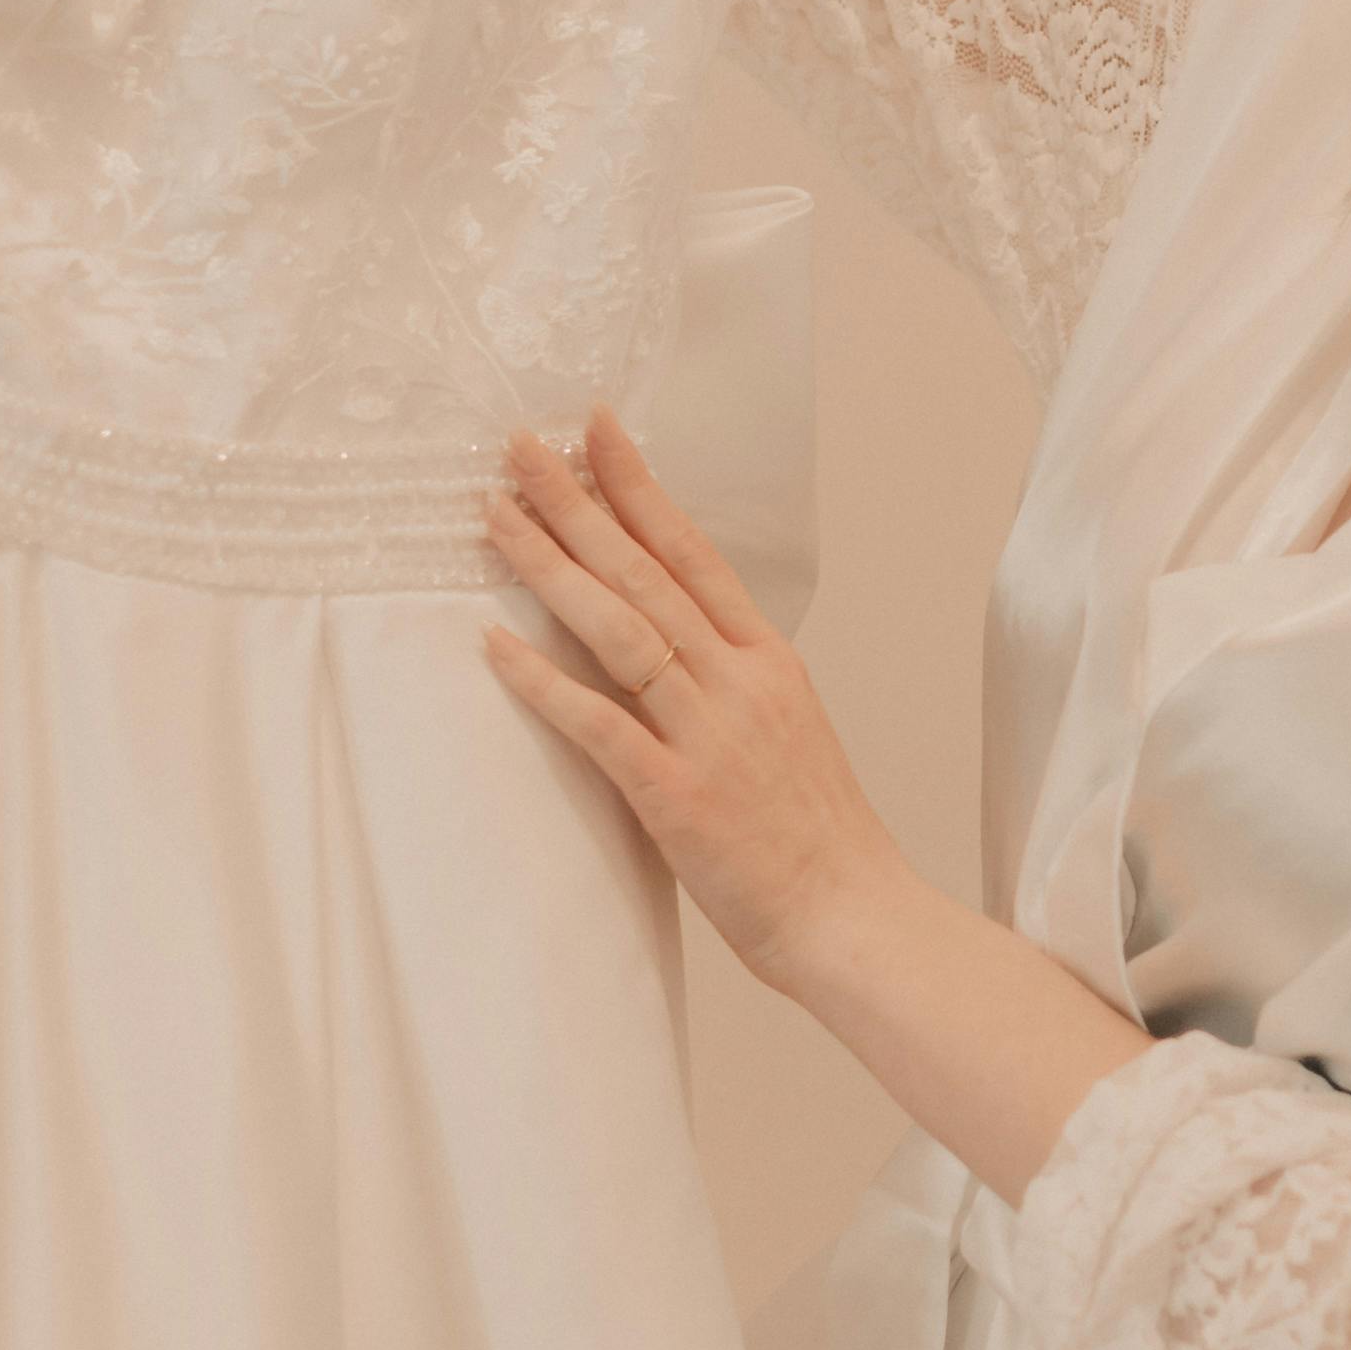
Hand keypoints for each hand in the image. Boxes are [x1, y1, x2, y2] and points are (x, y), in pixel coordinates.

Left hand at [480, 414, 903, 998]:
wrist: (856, 918)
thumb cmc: (820, 839)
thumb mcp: (791, 733)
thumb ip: (735, 684)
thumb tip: (678, 648)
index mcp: (770, 662)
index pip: (693, 552)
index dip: (640, 487)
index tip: (595, 431)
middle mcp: (740, 682)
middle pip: (644, 572)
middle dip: (576, 502)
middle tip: (519, 448)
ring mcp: (710, 736)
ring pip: (618, 629)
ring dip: (549, 567)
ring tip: (494, 518)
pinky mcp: (678, 796)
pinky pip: (598, 725)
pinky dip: (545, 682)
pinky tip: (495, 645)